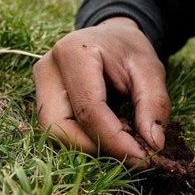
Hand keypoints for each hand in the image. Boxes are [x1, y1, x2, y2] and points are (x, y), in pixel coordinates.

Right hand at [33, 17, 170, 167]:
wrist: (110, 37)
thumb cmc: (129, 50)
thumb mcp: (151, 70)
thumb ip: (154, 104)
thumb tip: (153, 144)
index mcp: (73, 53)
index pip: (88, 109)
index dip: (115, 139)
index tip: (143, 157)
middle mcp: (48, 69)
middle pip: (59, 127)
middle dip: (96, 148)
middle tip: (131, 152)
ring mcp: (39, 85)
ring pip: (54, 134)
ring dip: (89, 146)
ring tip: (122, 139)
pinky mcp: (41, 100)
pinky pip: (57, 131)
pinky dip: (83, 140)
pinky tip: (107, 133)